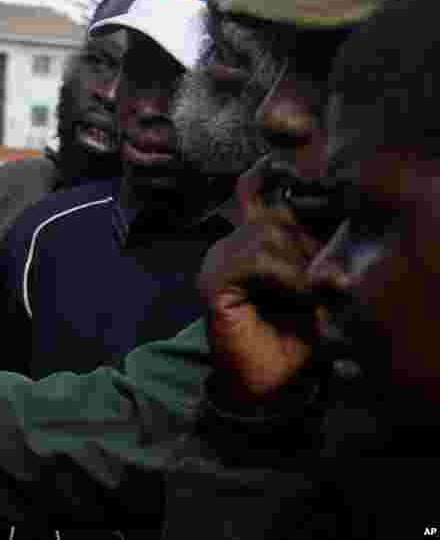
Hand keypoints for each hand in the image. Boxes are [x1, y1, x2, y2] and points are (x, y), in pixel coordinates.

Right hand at [199, 161, 331, 402]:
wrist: (265, 383)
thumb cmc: (290, 340)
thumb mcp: (315, 296)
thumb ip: (319, 269)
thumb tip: (333, 268)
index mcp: (252, 244)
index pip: (254, 195)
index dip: (264, 176)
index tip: (276, 162)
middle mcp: (230, 246)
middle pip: (273, 216)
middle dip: (304, 244)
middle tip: (319, 279)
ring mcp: (218, 262)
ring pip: (265, 234)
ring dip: (297, 264)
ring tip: (306, 294)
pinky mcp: (214, 281)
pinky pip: (254, 259)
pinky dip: (283, 276)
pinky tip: (293, 293)